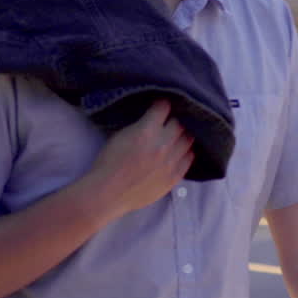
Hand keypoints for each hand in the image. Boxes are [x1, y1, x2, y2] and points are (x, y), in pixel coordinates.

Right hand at [84, 100, 193, 218]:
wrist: (108, 193)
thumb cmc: (109, 163)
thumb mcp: (121, 135)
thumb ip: (140, 125)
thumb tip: (153, 119)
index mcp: (146, 131)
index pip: (164, 107)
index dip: (162, 104)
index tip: (161, 106)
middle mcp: (163, 145)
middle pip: (180, 123)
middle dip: (173, 119)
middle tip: (168, 122)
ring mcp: (171, 162)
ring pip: (188, 139)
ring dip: (182, 135)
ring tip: (177, 136)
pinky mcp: (174, 177)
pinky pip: (189, 159)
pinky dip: (186, 152)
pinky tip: (180, 151)